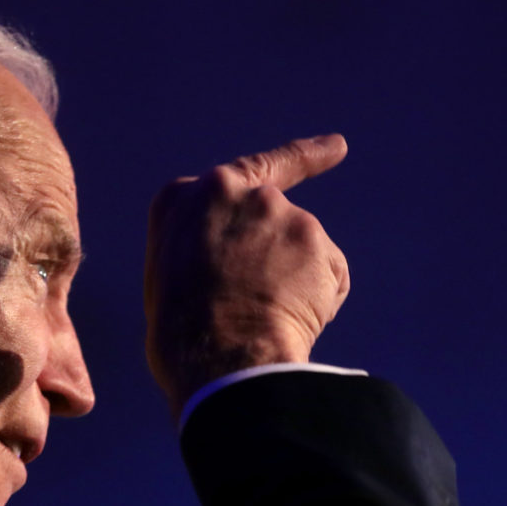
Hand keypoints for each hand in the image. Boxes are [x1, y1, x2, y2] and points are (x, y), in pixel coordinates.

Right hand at [144, 134, 350, 416]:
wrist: (217, 358)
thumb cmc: (184, 339)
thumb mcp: (172, 284)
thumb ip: (204, 257)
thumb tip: (233, 278)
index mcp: (183, 200)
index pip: (238, 174)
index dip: (289, 161)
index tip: (334, 148)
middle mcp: (231, 191)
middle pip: (274, 209)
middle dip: (302, 194)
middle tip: (325, 180)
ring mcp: (275, 211)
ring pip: (304, 253)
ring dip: (298, 289)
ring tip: (268, 325)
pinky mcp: (312, 237)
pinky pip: (330, 278)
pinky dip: (322, 305)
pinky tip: (295, 325)